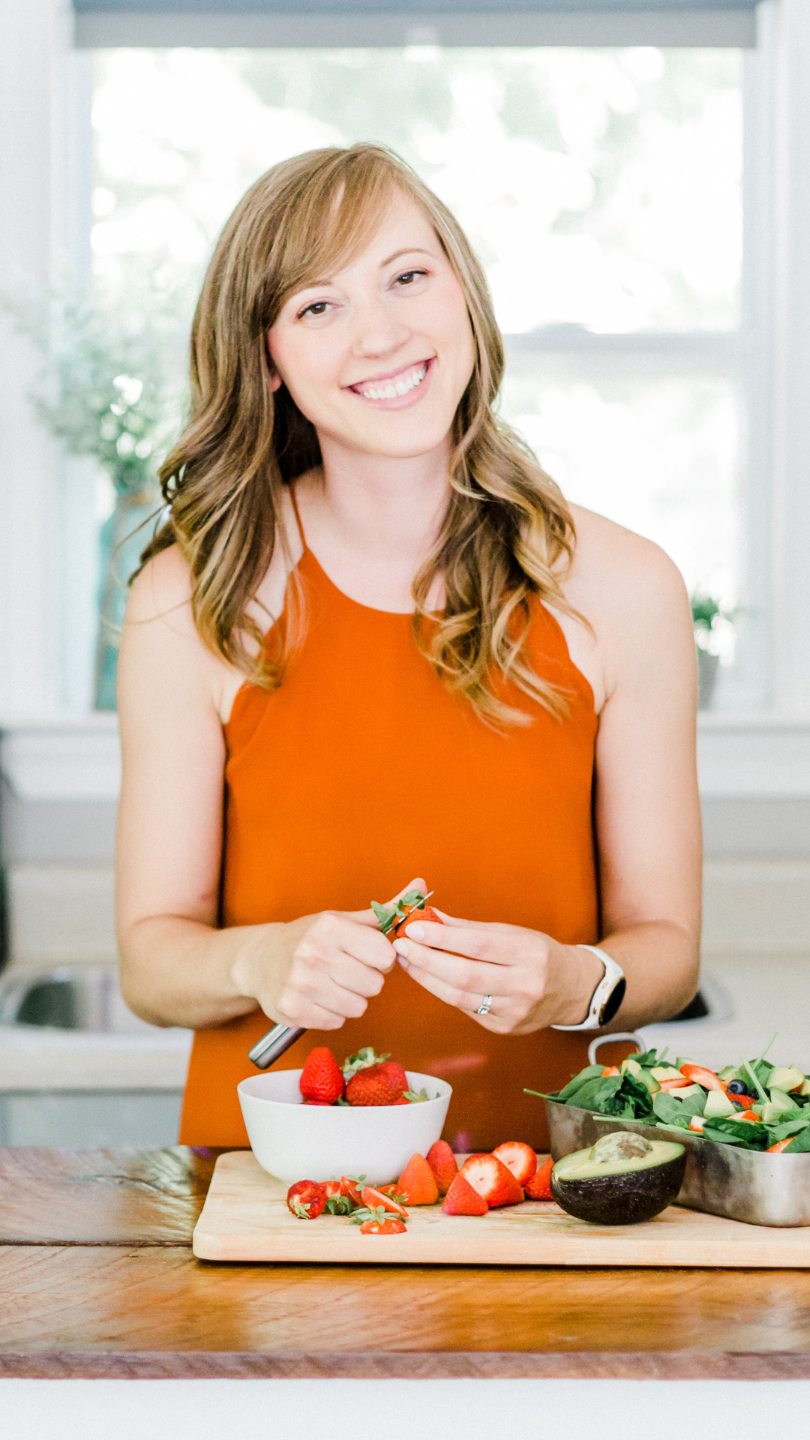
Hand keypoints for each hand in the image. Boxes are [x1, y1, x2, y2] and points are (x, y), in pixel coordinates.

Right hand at [231, 878, 424, 1029]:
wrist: (259, 960)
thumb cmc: (309, 938)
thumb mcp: (343, 920)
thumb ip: (385, 910)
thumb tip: (422, 886)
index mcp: (330, 928)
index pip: (386, 956)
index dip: (380, 958)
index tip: (364, 954)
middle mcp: (314, 954)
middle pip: (374, 984)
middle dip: (365, 979)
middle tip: (345, 970)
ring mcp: (301, 985)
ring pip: (358, 1007)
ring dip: (350, 998)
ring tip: (331, 983)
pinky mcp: (294, 1011)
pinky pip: (338, 1021)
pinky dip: (332, 1013)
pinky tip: (318, 997)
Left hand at [392, 909, 604, 1034]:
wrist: (572, 990)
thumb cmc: (538, 954)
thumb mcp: (513, 932)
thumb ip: (469, 928)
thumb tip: (429, 917)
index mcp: (530, 953)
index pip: (477, 945)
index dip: (441, 937)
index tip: (413, 928)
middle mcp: (525, 985)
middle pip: (465, 975)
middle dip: (426, 960)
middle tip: (401, 946)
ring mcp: (515, 1012)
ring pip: (460, 997)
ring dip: (427, 978)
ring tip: (407, 962)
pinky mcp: (505, 1029)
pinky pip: (466, 1010)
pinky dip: (444, 992)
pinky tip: (429, 978)